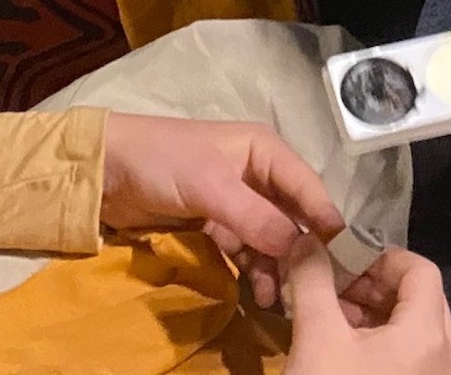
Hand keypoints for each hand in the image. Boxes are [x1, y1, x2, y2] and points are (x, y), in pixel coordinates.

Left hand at [100, 114, 344, 307]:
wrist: (104, 171)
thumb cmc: (161, 162)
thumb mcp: (210, 186)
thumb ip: (255, 218)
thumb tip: (299, 251)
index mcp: (263, 151)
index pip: (308, 187)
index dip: (326, 222)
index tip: (346, 260)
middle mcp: (257, 175)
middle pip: (293, 217)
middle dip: (302, 252)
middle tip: (312, 290)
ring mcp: (237, 202)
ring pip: (271, 239)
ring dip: (277, 268)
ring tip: (279, 299)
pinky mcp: (216, 225)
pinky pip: (246, 250)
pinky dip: (254, 271)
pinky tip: (257, 294)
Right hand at [283, 237, 450, 374]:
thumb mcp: (316, 338)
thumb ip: (313, 280)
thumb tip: (308, 239)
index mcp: (428, 334)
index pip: (421, 269)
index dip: (380, 256)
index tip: (342, 259)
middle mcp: (446, 356)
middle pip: (420, 298)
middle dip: (374, 284)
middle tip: (335, 283)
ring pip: (413, 329)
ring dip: (374, 313)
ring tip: (332, 312)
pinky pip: (411, 356)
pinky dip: (381, 341)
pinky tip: (344, 346)